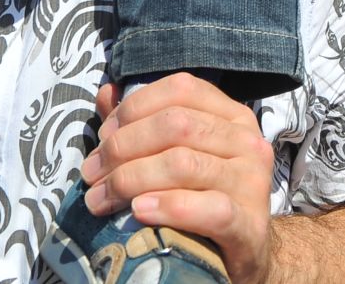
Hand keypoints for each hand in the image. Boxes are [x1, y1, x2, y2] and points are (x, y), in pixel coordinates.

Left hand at [80, 75, 275, 283]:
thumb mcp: (177, 154)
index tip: (103, 136)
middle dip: (123, 147)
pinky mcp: (249, 224)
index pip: (181, 89)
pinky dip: (167, 206)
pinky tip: (139, 211)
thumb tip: (107, 93)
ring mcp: (252, 182)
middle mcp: (248, 142)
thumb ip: (143, 122)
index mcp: (231, 116)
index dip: (135, 107)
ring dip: (131, 179)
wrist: (244, 255)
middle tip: (92, 174)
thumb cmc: (202, 198)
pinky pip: (208, 208)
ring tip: (101, 198)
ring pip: (184, 163)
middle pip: (176, 125)